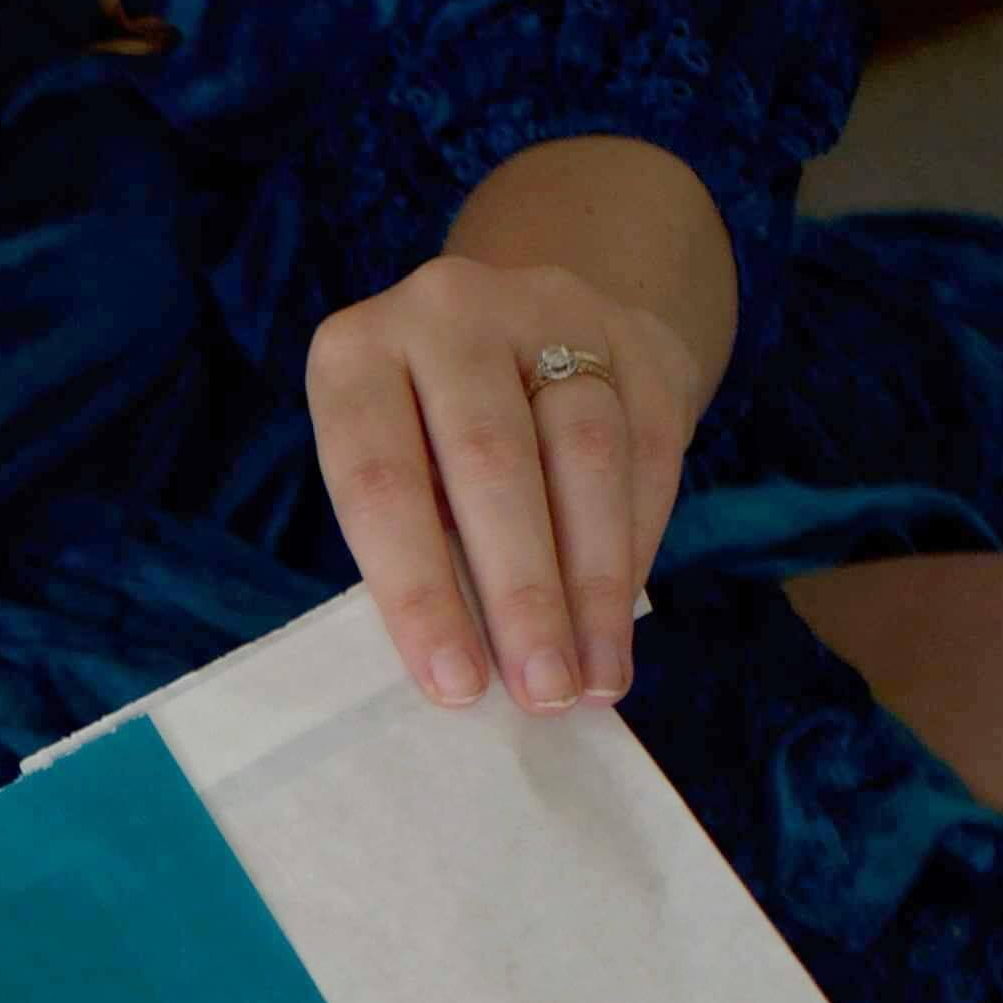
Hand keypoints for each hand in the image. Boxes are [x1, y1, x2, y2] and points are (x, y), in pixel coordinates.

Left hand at [306, 252, 707, 715]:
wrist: (520, 325)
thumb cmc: (423, 432)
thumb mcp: (388, 470)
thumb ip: (413, 541)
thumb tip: (469, 669)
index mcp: (355, 354)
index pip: (380, 484)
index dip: (418, 594)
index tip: (454, 687)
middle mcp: (448, 311)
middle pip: (490, 464)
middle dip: (521, 595)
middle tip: (540, 693)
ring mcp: (549, 310)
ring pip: (584, 454)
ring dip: (593, 582)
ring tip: (593, 678)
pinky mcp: (633, 334)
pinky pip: (647, 449)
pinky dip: (637, 544)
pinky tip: (622, 620)